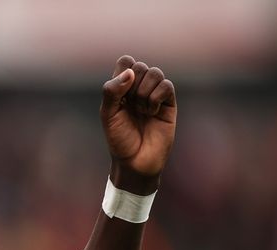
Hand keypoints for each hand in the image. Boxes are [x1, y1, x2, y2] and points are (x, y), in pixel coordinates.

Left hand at [100, 55, 176, 193]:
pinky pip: (167, 86)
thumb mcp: (108, 114)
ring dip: (145, 92)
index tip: (119, 93)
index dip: (123, 72)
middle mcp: (138, 87)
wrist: (136, 160)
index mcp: (121, 87)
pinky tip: (152, 112)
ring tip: (141, 111)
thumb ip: (112, 91)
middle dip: (133, 85)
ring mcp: (155, 94)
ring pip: (155, 73)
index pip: (126, 61)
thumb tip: (130, 72)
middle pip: (140, 66)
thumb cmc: (119, 138)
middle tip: (130, 105)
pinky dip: (157, 97)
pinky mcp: (169, 103)